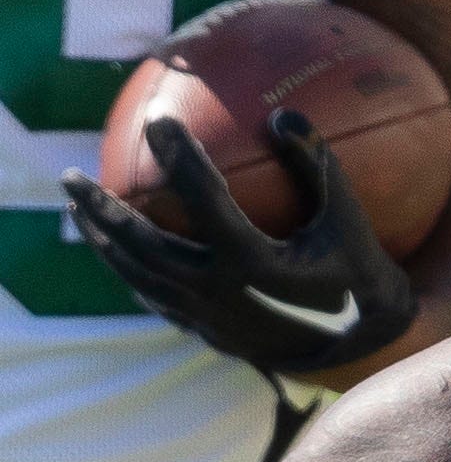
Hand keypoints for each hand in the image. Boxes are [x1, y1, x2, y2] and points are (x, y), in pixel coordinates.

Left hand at [63, 111, 418, 376]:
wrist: (369, 348)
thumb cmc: (362, 275)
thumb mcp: (351, 220)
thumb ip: (319, 166)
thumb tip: (282, 113)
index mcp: (257, 263)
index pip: (205, 200)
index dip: (181, 157)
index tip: (161, 122)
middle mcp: (224, 294)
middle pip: (144, 246)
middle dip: (102, 209)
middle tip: (70, 176)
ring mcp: (213, 320)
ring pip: (142, 278)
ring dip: (105, 244)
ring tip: (80, 214)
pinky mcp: (213, 336)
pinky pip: (161, 303)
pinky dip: (136, 277)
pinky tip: (123, 256)